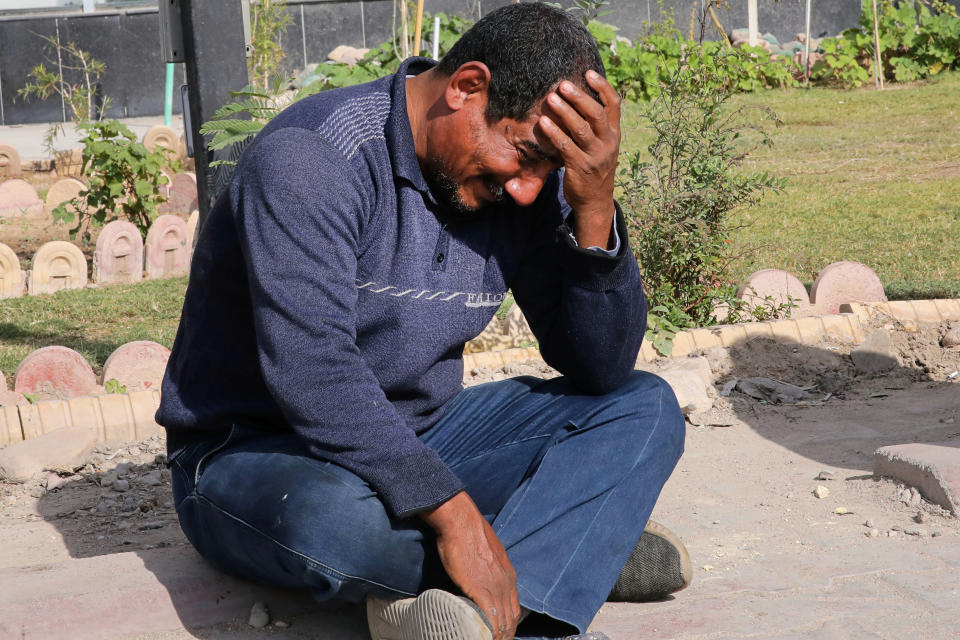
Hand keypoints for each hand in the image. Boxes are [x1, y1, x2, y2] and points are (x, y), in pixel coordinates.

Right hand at [420, 491, 519, 639]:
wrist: (461, 521)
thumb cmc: (469, 533)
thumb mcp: (487, 553)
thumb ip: (488, 568)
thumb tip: (478, 574)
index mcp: (509, 575)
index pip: (515, 609)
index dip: (509, 625)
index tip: (502, 634)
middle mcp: (506, 583)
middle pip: (511, 619)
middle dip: (505, 635)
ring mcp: (495, 587)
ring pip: (502, 622)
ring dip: (497, 636)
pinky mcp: (480, 589)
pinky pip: (489, 619)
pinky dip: (488, 632)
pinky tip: (481, 637)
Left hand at [538, 70, 620, 248]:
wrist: (595, 201)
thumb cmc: (593, 167)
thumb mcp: (601, 145)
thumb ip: (594, 125)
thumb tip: (578, 98)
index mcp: (613, 134)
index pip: (614, 104)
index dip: (602, 87)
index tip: (588, 72)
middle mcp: (608, 142)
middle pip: (596, 114)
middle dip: (579, 97)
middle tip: (562, 84)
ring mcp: (595, 156)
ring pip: (581, 129)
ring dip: (565, 111)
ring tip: (551, 98)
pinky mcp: (580, 167)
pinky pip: (566, 147)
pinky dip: (554, 133)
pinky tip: (543, 122)